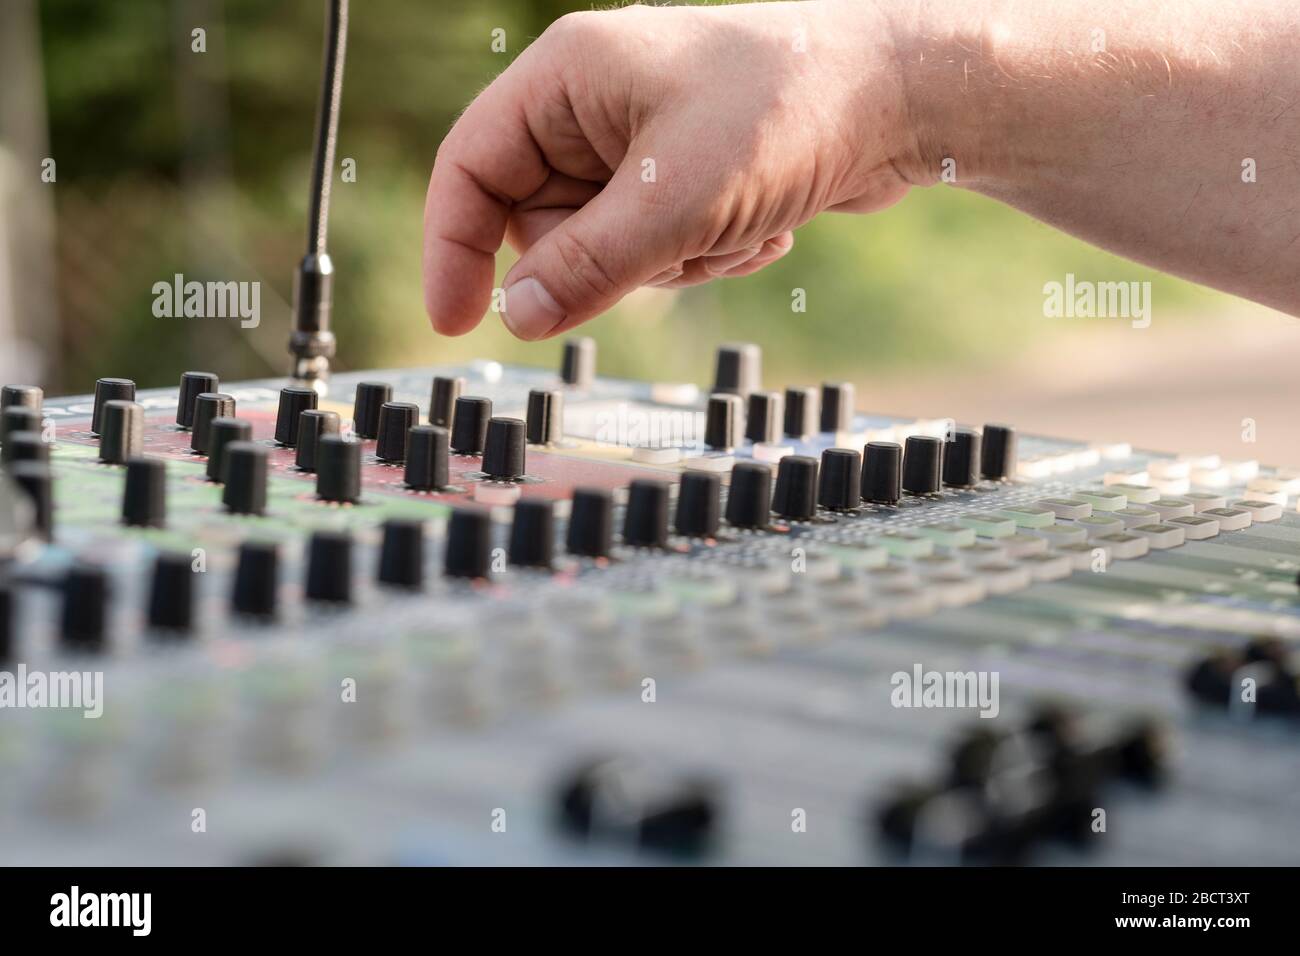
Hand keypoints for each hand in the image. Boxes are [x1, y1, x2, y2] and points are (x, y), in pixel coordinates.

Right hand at [422, 0, 912, 339]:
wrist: (902, 96)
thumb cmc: (788, 111)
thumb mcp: (673, 200)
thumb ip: (585, 266)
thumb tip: (519, 318)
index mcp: (567, 77)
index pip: (469, 167)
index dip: (453, 248)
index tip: (454, 323)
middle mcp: (595, 104)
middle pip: (540, 222)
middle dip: (606, 260)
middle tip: (671, 247)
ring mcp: (641, 141)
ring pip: (603, 248)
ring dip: (669, 263)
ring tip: (735, 228)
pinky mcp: (684, 175)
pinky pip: (656, 247)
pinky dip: (703, 255)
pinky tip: (760, 228)